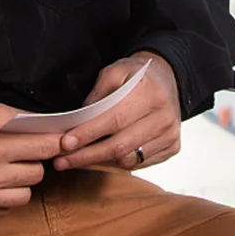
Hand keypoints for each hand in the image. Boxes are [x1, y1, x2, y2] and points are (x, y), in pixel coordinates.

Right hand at [0, 102, 64, 220]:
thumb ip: (21, 120)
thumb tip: (53, 128)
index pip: (43, 148)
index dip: (55, 142)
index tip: (60, 140)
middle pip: (36, 174)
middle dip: (34, 162)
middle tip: (22, 153)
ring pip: (23, 196)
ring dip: (20, 182)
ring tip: (7, 169)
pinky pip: (3, 210)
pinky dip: (2, 197)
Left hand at [53, 53, 181, 172]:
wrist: (167, 78)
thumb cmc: (138, 75)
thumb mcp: (115, 71)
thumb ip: (97, 95)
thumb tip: (78, 123)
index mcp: (150, 92)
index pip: (115, 119)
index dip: (88, 134)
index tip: (66, 143)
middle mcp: (164, 116)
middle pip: (120, 146)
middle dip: (87, 156)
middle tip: (62, 160)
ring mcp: (170, 134)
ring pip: (129, 160)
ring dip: (99, 162)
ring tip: (77, 160)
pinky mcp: (172, 147)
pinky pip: (140, 163)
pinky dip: (117, 163)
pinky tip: (101, 158)